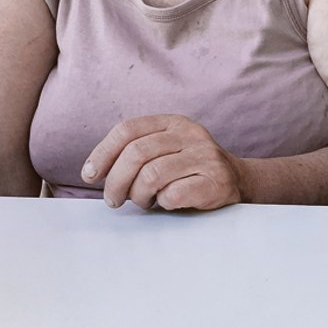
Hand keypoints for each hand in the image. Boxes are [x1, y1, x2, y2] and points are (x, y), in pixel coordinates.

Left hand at [81, 114, 245, 210]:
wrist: (238, 181)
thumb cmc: (189, 170)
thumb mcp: (166, 150)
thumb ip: (136, 152)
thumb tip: (93, 172)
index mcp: (174, 123)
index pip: (128, 129)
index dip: (102, 153)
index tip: (90, 175)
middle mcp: (191, 134)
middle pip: (136, 153)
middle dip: (115, 182)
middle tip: (113, 200)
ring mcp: (206, 156)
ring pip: (151, 175)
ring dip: (138, 195)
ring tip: (144, 202)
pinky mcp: (215, 181)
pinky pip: (173, 195)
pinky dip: (163, 203)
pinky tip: (168, 203)